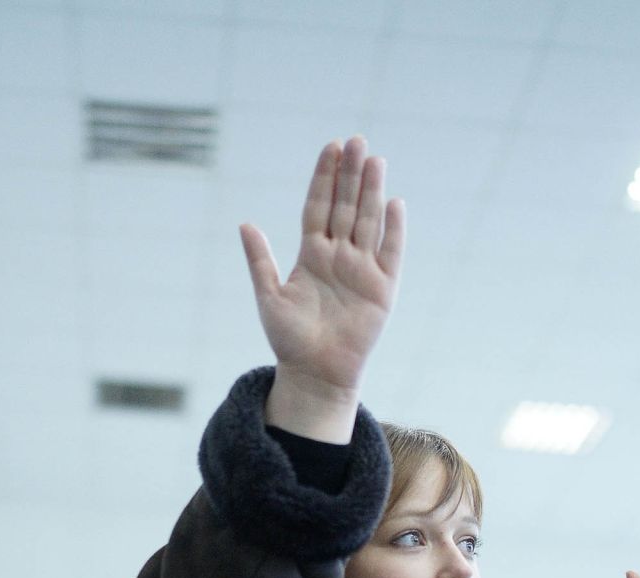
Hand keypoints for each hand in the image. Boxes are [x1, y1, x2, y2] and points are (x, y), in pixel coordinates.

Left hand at [243, 136, 405, 442]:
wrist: (315, 374)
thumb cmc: (289, 339)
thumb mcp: (268, 297)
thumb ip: (260, 261)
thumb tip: (245, 223)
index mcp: (312, 254)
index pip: (319, 206)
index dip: (324, 178)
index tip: (330, 148)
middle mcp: (339, 256)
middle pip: (346, 206)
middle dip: (350, 174)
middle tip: (356, 140)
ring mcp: (362, 269)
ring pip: (368, 221)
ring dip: (371, 191)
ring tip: (374, 160)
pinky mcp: (382, 289)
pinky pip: (390, 253)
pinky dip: (393, 230)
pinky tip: (394, 203)